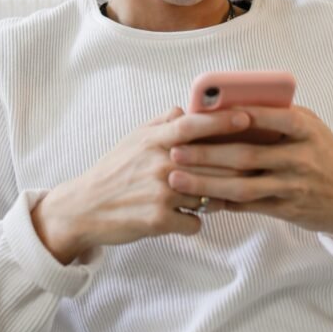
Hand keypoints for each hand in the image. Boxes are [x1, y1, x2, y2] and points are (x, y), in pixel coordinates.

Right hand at [31, 106, 251, 263]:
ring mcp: (161, 193)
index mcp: (154, 141)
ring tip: (199, 197)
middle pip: (212, 164)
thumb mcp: (133, 138)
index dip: (221, 121)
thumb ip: (161, 123)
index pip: (193, 125)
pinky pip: (196, 222)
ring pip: (209, 195)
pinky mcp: (159, 220)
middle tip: (247, 169)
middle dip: (233, 168)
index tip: (246, 117)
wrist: (85, 207)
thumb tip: (185, 109)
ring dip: (211, 198)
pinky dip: (191, 221)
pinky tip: (178, 217)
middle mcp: (159, 164)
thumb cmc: (113, 170)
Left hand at [168, 106, 332, 246]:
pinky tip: (199, 198)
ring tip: (177, 178)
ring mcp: (293, 186)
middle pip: (246, 155)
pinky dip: (222, 202)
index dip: (236, 117)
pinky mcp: (287, 210)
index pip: (269, 118)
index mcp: (304, 129)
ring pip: (242, 186)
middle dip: (206, 154)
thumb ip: (278, 115)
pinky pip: (249, 206)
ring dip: (206, 182)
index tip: (203, 115)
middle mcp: (300, 158)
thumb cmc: (322, 152)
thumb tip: (230, 105)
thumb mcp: (310, 127)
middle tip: (175, 150)